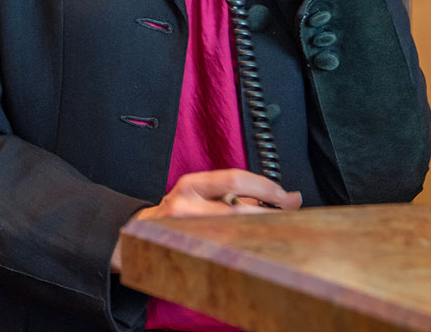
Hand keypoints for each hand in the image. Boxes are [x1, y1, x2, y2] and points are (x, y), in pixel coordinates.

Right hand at [113, 169, 299, 271]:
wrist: (138, 236)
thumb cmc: (178, 213)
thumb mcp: (201, 194)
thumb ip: (238, 194)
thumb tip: (287, 198)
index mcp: (191, 185)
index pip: (234, 179)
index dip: (267, 187)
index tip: (288, 197)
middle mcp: (185, 205)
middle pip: (239, 208)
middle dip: (273, 212)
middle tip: (293, 215)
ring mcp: (185, 231)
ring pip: (235, 232)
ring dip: (263, 232)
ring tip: (282, 234)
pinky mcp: (188, 252)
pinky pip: (226, 251)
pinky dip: (248, 250)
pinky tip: (260, 252)